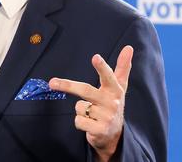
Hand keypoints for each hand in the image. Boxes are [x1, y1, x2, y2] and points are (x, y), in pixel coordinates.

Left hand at [49, 46, 133, 161]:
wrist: (114, 135)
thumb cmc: (113, 104)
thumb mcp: (119, 86)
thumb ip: (123, 67)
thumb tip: (129, 47)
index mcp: (115, 90)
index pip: (108, 76)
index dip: (102, 67)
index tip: (95, 57)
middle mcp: (112, 103)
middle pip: (85, 90)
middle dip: (68, 85)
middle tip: (52, 82)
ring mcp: (106, 117)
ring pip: (79, 107)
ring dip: (80, 110)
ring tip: (91, 114)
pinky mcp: (99, 130)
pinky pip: (78, 121)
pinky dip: (79, 123)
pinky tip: (89, 124)